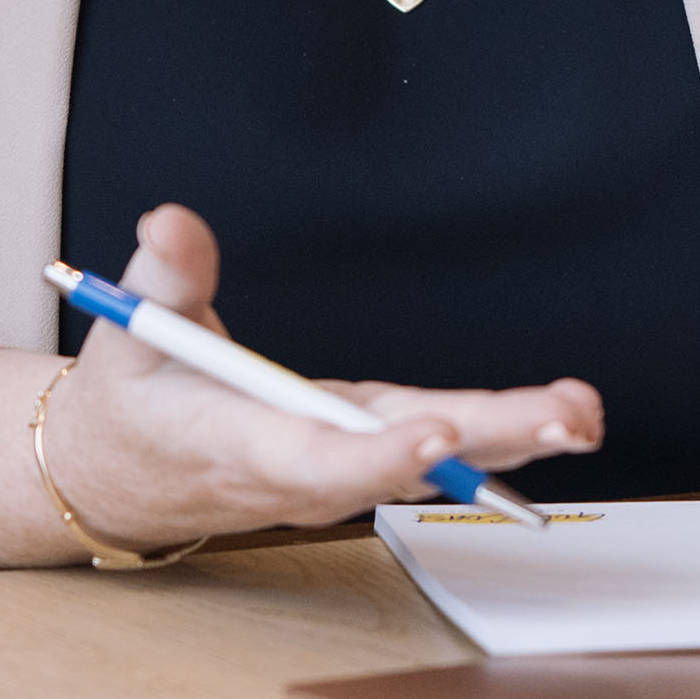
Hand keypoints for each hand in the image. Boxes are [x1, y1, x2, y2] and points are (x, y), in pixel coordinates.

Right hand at [37, 205, 602, 554]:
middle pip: (399, 464)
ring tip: (577, 416)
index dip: (375, 453)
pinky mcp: (359, 453)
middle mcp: (300, 471)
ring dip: (508, 443)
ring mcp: (337, 468)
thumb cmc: (135, 402)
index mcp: (238, 443)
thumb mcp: (132, 331)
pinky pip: (432, 457)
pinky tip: (554, 422)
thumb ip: (165, 275)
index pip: (311, 458)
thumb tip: (173, 221)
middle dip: (482, 445)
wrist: (122, 477)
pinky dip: (494, 441)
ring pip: (429, 464)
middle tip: (560, 422)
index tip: (434, 434)